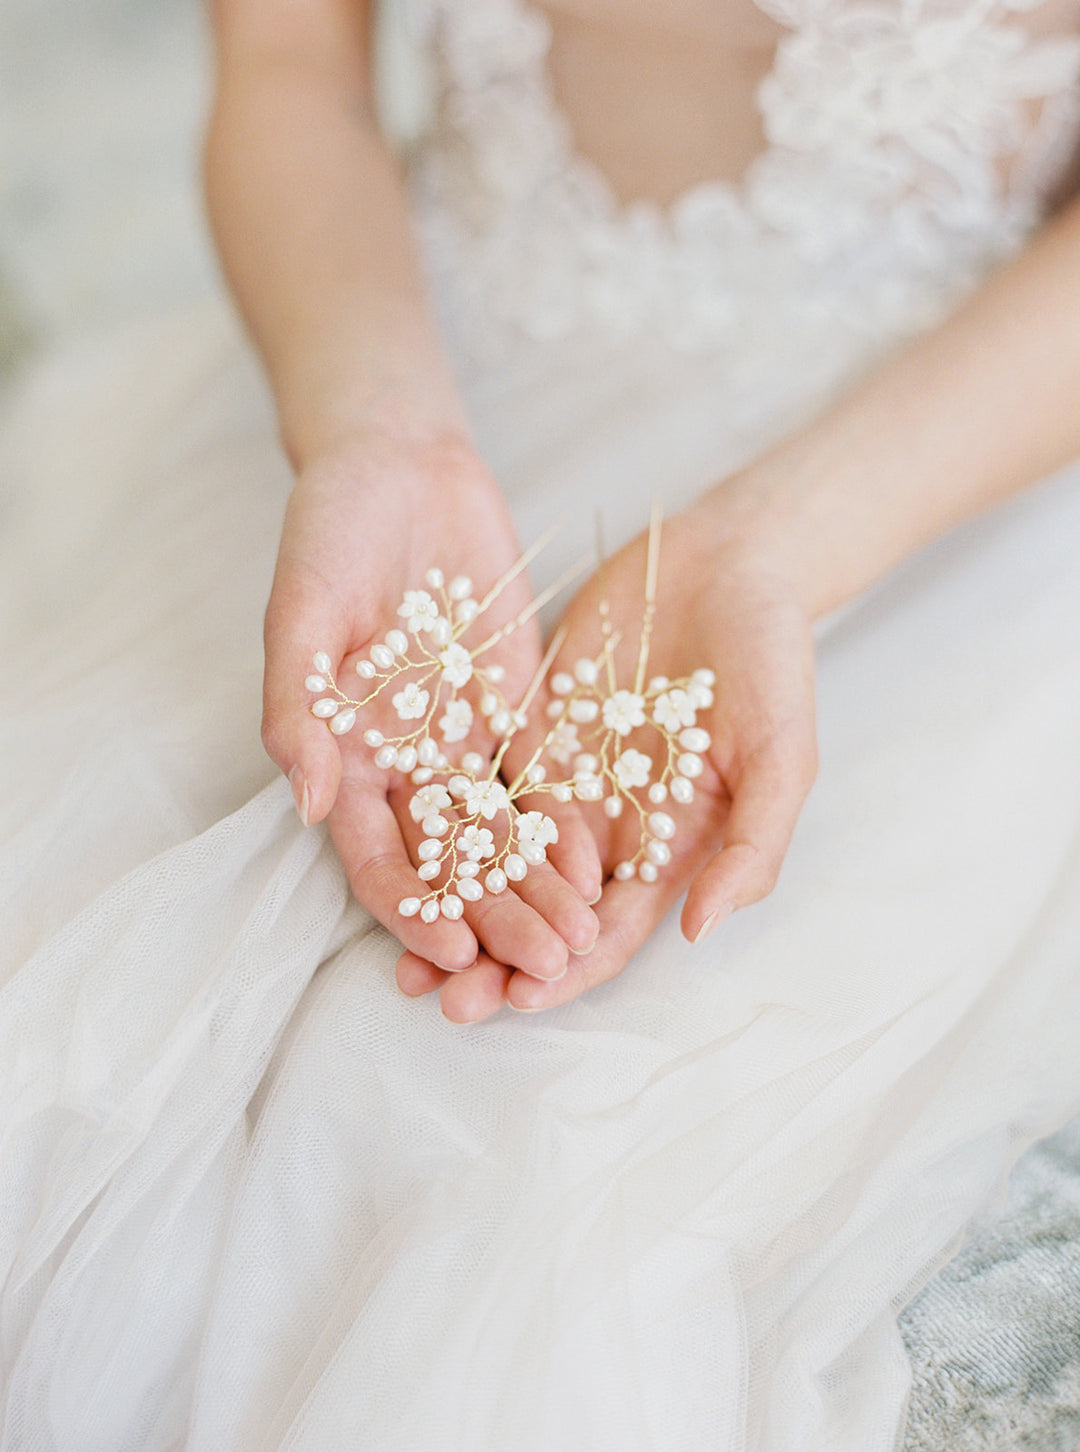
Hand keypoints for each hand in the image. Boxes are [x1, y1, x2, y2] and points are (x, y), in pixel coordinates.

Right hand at [262, 426, 600, 977]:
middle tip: (545, 965)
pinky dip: (566, 823)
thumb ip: (299, 705)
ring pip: (501, 837)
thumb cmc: (331, 529)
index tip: (453, 950)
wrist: (401, 463)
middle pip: (450, 863)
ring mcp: (461, 739)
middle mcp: (404, 763)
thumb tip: (307, 805)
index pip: (376, 855)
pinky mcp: (513, 708)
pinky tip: (602, 862)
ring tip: (584, 937)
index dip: (410, 908)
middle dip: (495, 918)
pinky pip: (541, 779)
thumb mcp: (303, 607)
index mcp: (344, 754)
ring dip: (537, 890)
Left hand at [397, 486, 817, 1018]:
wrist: (731, 563)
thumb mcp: (781, 755)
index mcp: (667, 849)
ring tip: (397, 950)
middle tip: (438, 998)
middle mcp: (606, 827)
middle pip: (541, 911)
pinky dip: (443, 820)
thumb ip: (749, 845)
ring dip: (455, 905)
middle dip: (494, 958)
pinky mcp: (528, 726)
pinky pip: (479, 781)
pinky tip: (401, 845)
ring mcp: (563, 778)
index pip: (608, 930)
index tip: (520, 998)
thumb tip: (700, 934)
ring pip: (498, 860)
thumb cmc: (774, 662)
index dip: (567, 970)